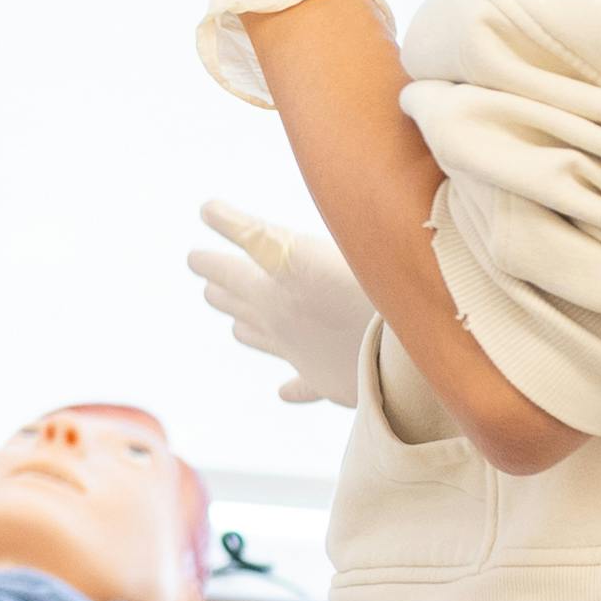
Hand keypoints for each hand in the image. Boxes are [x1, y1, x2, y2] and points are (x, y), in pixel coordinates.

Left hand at [188, 198, 371, 407]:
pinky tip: (283, 391)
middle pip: (241, 308)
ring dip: (249, 330)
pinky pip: (304, 384)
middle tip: (210, 288)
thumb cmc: (361, 291)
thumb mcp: (303, 249)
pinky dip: (292, 386)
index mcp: (270, 294)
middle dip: (225, 294)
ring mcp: (305, 358)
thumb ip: (254, 233)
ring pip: (267, 343)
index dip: (208, 261)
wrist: (408, 354)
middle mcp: (280, 328)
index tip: (192, 257)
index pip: (224, 272)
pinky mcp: (333, 383)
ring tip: (237, 328)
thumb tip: (205, 209)